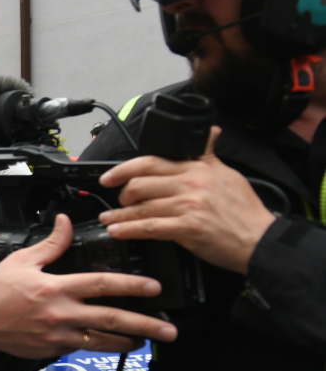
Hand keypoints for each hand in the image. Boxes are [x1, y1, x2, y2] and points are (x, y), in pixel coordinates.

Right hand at [0, 214, 178, 357]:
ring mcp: (57, 335)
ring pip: (101, 341)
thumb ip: (51, 244)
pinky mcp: (51, 349)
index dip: (131, 285)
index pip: (101, 284)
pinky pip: (79, 347)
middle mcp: (60, 314)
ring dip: (127, 342)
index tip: (153, 288)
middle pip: (111, 319)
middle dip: (144, 325)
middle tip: (168, 330)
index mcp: (55, 288)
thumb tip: (66, 222)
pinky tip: (111, 343)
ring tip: (147, 342)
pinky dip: (97, 345)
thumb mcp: (21, 260)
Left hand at [99, 127, 275, 273]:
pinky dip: (129, 230)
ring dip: (119, 215)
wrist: (260, 239)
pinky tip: (118, 231)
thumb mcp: (228, 173)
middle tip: (117, 202)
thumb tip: (210, 131)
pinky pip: (149, 227)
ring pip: (141, 207)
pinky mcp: (187, 228)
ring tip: (109, 220)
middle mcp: (190, 184)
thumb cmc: (244, 210)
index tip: (109, 177)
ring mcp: (188, 206)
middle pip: (140, 184)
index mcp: (197, 169)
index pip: (150, 162)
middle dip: (121, 195)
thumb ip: (209, 154)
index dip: (123, 170)